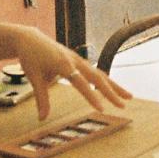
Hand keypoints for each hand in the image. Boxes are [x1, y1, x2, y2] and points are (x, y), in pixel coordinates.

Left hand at [11, 28, 131, 119]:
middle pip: (98, 77)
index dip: (92, 97)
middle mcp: (75, 60)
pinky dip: (105, 80)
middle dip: (112, 92)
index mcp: (64, 64)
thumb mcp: (34, 78)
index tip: (102, 109)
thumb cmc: (31, 57)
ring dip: (114, 86)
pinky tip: (113, 88)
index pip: (81, 84)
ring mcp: (78, 59)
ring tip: (128, 96)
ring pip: (100, 74)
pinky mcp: (78, 60)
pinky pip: (95, 71)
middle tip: (123, 105)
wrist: (29, 38)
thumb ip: (42, 99)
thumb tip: (42, 118)